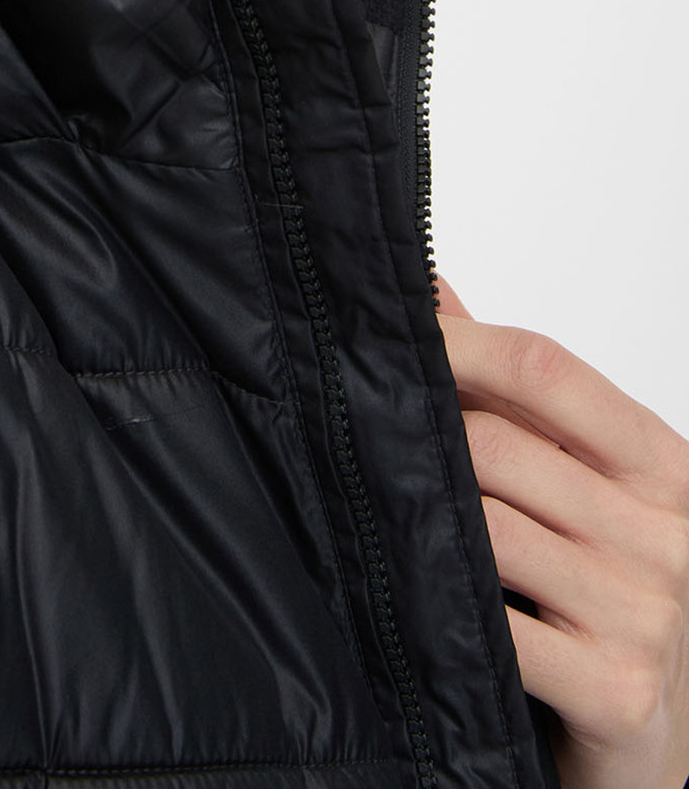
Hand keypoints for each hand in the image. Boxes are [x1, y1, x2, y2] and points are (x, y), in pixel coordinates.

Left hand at [435, 275, 688, 788]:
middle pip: (499, 445)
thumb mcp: (577, 482)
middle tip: (366, 442)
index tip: (394, 340)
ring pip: (485, 528)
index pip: (548, 369)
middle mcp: (669, 535)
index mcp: (663, 466)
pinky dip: (441, 609)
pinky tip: (418, 600)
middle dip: (422, 441)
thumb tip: (426, 286)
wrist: (652, 738)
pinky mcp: (616, 692)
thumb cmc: (603, 592)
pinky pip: (498, 628)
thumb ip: (509, 392)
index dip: (460, 347)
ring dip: (420, 522)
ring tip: (386, 518)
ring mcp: (647, 616)